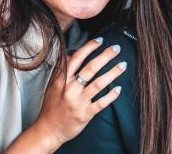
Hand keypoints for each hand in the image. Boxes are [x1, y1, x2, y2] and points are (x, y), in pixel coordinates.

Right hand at [9, 38, 124, 152]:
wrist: (48, 130)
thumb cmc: (52, 106)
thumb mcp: (53, 85)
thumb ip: (62, 70)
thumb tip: (72, 53)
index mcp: (61, 80)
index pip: (76, 58)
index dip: (89, 47)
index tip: (100, 40)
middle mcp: (70, 89)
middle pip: (90, 68)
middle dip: (105, 56)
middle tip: (116, 48)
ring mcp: (78, 102)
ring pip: (98, 84)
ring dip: (112, 73)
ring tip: (123, 65)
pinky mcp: (84, 115)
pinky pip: (101, 103)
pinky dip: (111, 95)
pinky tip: (119, 88)